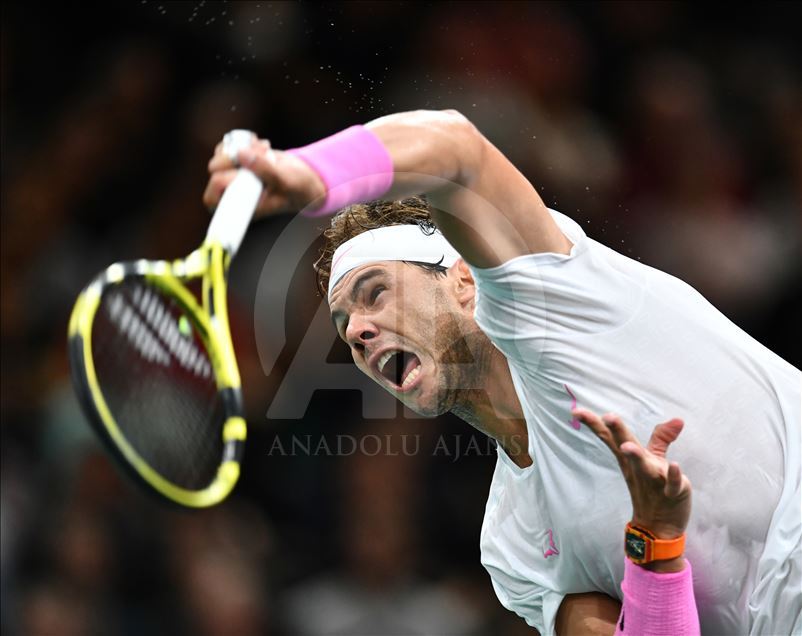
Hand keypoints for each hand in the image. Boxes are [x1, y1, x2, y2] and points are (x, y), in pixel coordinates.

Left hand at [202, 137, 325, 216]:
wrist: (305, 180)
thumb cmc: (298, 188)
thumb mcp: (286, 180)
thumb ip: (264, 169)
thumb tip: (240, 154)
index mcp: (242, 206)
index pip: (213, 197)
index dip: (220, 181)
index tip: (243, 173)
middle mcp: (235, 192)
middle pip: (215, 171)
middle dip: (236, 157)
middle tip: (259, 154)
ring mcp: (235, 176)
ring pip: (220, 156)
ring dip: (242, 147)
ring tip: (264, 150)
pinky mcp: (239, 162)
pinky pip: (228, 147)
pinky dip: (243, 141)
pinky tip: (260, 145)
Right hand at [573, 409, 691, 568]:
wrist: (659, 527)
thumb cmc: (653, 488)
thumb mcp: (654, 460)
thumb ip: (662, 438)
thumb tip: (678, 419)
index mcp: (629, 458)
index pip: (609, 437)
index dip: (594, 423)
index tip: (575, 411)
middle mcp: (637, 467)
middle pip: (624, 446)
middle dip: (617, 431)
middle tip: (607, 417)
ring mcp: (653, 480)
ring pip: (644, 465)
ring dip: (636, 455)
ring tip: (627, 447)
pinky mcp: (672, 493)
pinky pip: (672, 485)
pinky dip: (674, 476)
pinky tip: (676, 465)